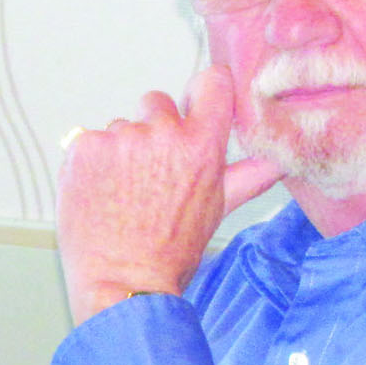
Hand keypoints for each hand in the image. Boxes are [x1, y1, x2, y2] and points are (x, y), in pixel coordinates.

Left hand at [55, 66, 281, 323]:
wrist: (121, 282)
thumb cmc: (170, 252)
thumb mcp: (216, 209)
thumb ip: (249, 176)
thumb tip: (281, 160)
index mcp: (201, 145)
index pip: (212, 82)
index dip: (203, 92)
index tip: (195, 106)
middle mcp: (162, 134)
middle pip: (157, 103)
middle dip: (155, 131)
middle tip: (151, 176)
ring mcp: (119, 138)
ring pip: (122, 126)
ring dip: (121, 151)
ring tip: (123, 193)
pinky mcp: (84, 147)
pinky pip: (90, 140)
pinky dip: (92, 162)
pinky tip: (100, 192)